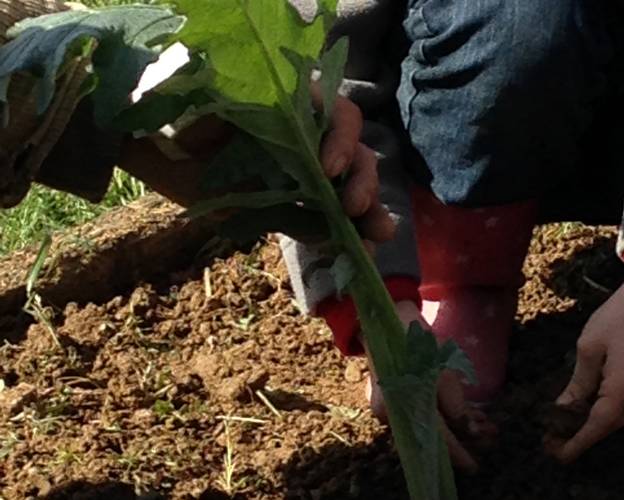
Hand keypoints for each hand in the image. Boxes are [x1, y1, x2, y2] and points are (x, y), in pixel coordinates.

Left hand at [119, 89, 394, 246]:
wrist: (142, 139)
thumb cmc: (168, 107)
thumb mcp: (196, 99)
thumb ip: (226, 108)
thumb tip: (243, 126)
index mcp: (291, 105)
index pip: (336, 114)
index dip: (342, 138)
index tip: (329, 168)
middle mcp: (304, 138)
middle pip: (354, 155)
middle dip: (363, 182)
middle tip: (355, 208)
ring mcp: (297, 174)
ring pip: (346, 192)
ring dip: (368, 214)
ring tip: (377, 239)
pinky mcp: (282, 206)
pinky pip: (318, 223)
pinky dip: (338, 239)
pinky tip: (355, 256)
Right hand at [366, 300, 497, 472]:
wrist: (387, 317)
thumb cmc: (414, 341)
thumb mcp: (441, 371)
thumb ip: (455, 403)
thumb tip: (470, 429)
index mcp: (403, 408)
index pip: (436, 439)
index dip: (458, 454)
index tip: (475, 466)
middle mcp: (395, 414)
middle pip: (435, 432)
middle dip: (465, 434)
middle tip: (491, 435)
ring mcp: (396, 406)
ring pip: (433, 423)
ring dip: (460, 422)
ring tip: (486, 421)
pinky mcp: (400, 397)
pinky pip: (426, 412)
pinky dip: (447, 413)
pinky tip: (469, 411)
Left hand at [544, 246, 623, 462]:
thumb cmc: (618, 317)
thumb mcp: (589, 348)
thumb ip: (578, 384)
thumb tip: (564, 410)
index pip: (597, 426)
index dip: (576, 443)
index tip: (556, 456)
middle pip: (607, 426)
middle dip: (581, 437)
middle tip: (552, 441)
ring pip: (616, 418)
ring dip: (591, 425)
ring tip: (562, 427)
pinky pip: (623, 407)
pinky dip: (603, 412)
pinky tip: (584, 408)